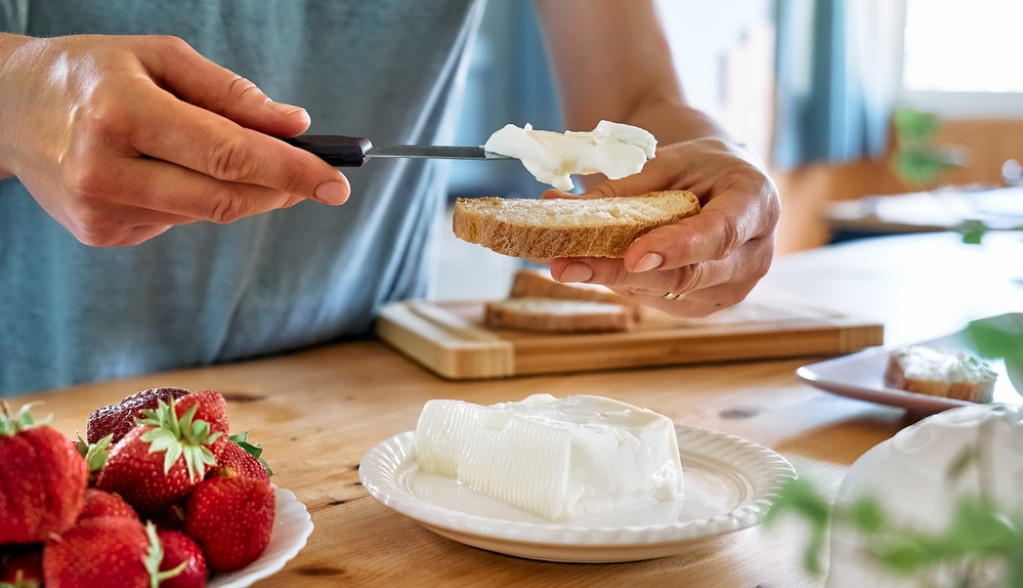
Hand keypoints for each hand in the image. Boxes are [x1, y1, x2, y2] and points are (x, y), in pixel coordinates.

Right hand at [0, 34, 349, 245]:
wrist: (8, 108)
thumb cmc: (93, 72)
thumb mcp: (161, 58)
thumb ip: (232, 94)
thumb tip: (294, 126)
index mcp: (121, 113)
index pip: (228, 154)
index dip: (291, 170)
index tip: (336, 181)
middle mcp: (105, 169)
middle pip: (225, 198)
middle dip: (280, 189)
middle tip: (316, 178)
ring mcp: (100, 210)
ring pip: (206, 213)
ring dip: (240, 191)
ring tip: (236, 158)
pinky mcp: (101, 234)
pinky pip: (178, 222)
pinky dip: (197, 199)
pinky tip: (175, 172)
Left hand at [546, 138, 779, 316]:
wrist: (724, 186)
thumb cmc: (699, 168)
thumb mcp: (666, 164)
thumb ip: (620, 189)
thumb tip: (553, 203)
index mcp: (756, 204)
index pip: (719, 234)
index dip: (677, 248)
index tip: (633, 255)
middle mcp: (755, 255)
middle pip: (686, 275)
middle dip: (620, 273)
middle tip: (564, 265)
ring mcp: (734, 288)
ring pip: (666, 294)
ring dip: (611, 282)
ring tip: (564, 264)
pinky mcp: (707, 305)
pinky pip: (659, 301)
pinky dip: (623, 285)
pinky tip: (595, 268)